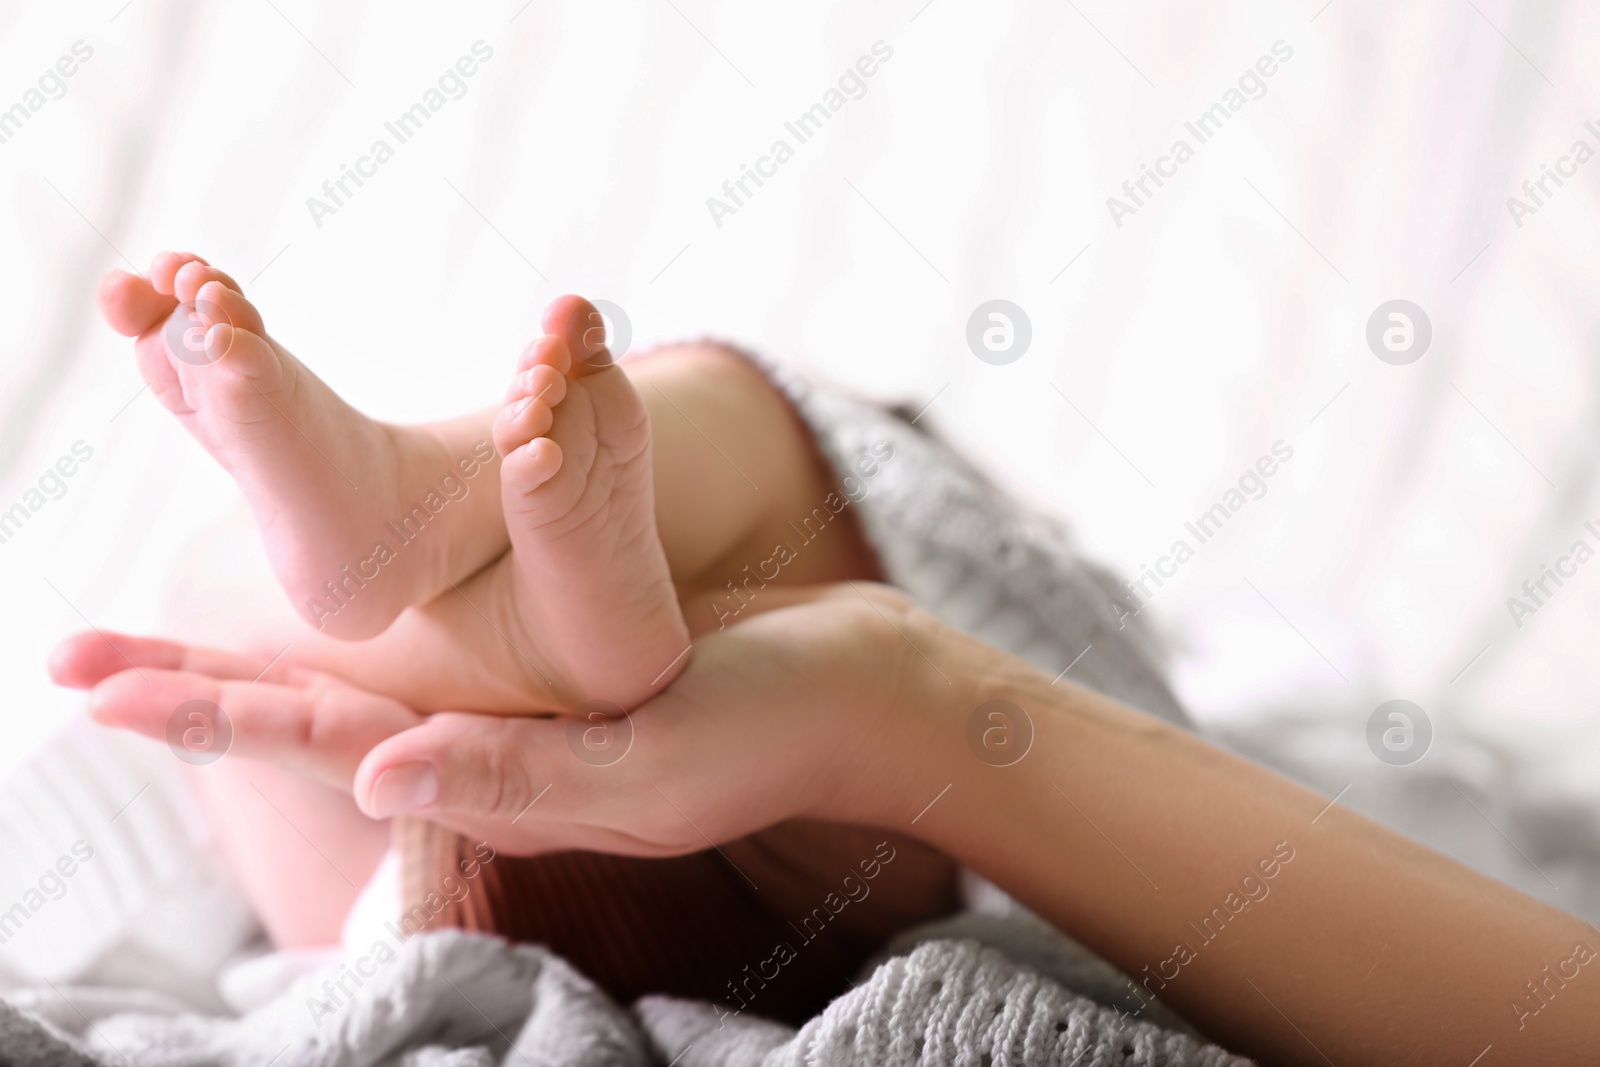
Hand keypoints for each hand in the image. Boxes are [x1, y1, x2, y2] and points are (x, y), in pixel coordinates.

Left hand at [50, 584, 962, 855]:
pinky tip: (330, 597)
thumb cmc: (771, 726)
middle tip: (75, 655)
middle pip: (316, 711)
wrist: (857, 688)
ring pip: (365, 670)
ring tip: (167, 632)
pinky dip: (368, 610)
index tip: (99, 683)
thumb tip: (376, 775)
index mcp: (500, 774)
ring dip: (263, 648)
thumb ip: (520, 777)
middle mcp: (490, 743)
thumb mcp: (651, 763)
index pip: (327, 743)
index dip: (212, 708)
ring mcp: (520, 706)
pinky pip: (440, 635)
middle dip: (198, 685)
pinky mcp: (556, 661)